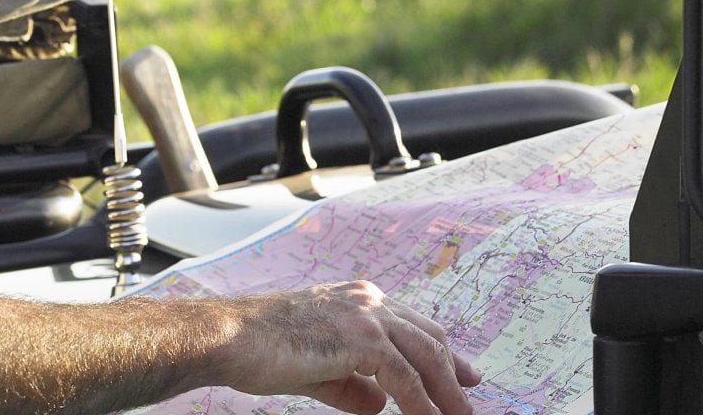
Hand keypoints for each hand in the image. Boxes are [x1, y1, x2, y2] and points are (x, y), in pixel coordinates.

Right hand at [233, 281, 479, 414]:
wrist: (232, 338)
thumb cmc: (262, 350)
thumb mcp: (318, 369)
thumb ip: (354, 384)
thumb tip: (381, 403)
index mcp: (358, 299)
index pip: (413, 325)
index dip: (442, 353)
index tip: (464, 375)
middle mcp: (368, 299)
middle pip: (428, 337)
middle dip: (455, 371)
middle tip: (471, 399)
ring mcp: (366, 315)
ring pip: (425, 355)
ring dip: (446, 393)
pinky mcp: (361, 338)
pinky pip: (406, 377)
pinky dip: (422, 404)